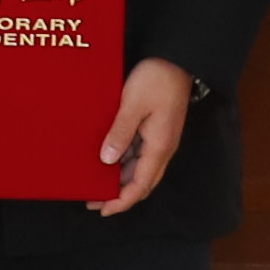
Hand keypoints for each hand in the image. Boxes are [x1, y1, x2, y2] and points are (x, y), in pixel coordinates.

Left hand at [89, 59, 198, 215]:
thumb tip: (107, 160)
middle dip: (118, 195)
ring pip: (139, 168)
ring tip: (95, 181)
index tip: (103, 210)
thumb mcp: (134, 104)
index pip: (140, 185)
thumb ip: (121, 132)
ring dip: (120, 178)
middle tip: (92, 200)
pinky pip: (138, 153)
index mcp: (159, 146)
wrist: (176, 59)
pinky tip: (107, 159)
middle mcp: (162, 148)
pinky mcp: (155, 129)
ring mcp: (159, 139)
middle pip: (141, 182)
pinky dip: (123, 161)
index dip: (122, 201)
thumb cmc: (157, 78)